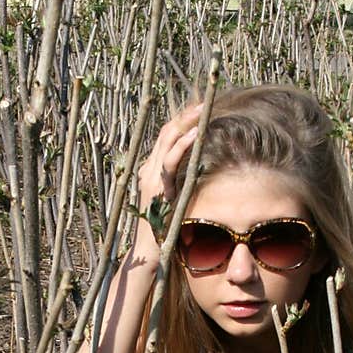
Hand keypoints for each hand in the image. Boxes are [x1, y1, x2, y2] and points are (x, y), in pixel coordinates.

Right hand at [135, 102, 203, 242]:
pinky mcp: (155, 187)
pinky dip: (183, 144)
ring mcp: (150, 177)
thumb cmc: (163, 231)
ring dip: (186, 122)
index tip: (200, 108)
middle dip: (186, 114)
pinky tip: (196, 133)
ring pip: (166, 139)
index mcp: (151, 171)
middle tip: (205, 101)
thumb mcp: (174, 201)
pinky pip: (169, 160)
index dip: (182, 120)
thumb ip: (180, 185)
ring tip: (203, 109)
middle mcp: (147, 170)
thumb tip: (198, 174)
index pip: (166, 137)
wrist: (149, 251)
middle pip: (166, 132)